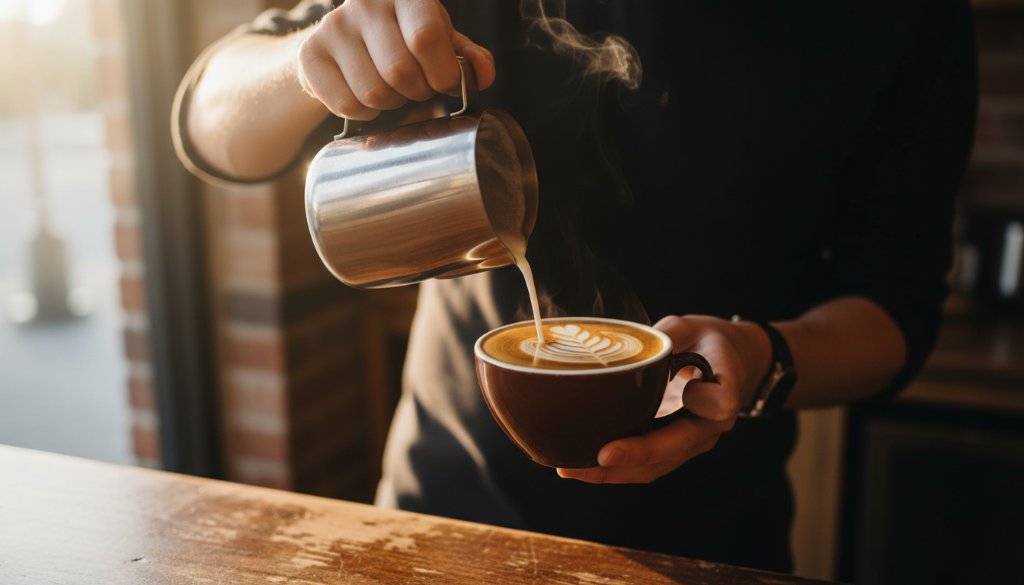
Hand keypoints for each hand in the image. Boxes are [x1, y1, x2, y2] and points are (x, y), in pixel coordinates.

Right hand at [296, 0, 495, 120]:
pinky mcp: (311, 54)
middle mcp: (365, 4)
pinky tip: (366, 95)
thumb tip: (484, 75)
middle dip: (417, 92)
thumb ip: (466, 56)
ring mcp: (334, 27)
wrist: (345, 40)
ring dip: (391, 104)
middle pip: (400, 72)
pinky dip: (364, 113)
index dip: (442, 73)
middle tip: (416, 87)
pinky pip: (347, 104)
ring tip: (391, 89)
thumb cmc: (401, 37)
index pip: (426, 38)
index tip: (446, 83)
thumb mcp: (441, 39)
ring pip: (374, 93)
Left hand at [556, 314, 771, 483]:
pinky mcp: (674, 448)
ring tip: (572, 469)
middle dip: (632, 458)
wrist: (735, 363)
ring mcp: (692, 442)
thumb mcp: (691, 327)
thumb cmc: (709, 341)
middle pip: (673, 450)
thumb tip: (631, 346)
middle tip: (592, 458)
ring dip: (614, 473)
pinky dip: (615, 469)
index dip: (693, 409)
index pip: (715, 406)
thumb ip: (668, 335)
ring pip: (656, 467)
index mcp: (723, 392)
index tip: (676, 404)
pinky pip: (647, 465)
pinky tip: (581, 465)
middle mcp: (709, 427)